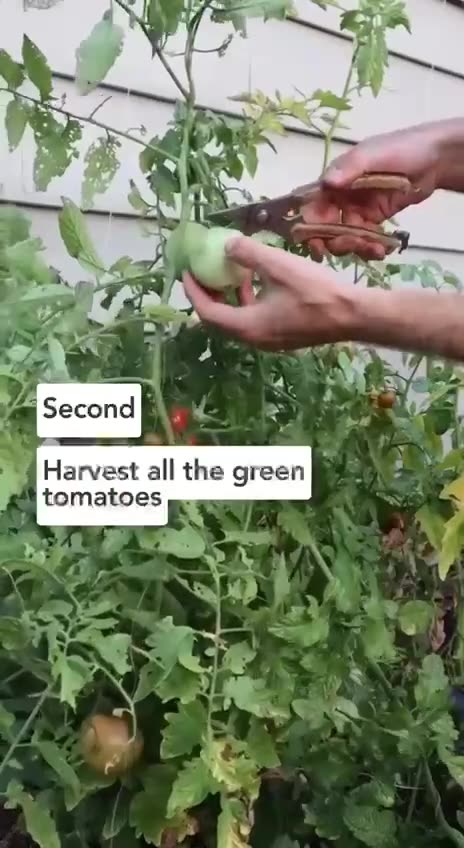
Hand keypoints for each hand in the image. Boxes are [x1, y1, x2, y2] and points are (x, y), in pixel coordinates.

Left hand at [182, 236, 354, 351]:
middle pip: (219, 319)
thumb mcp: (280, 266)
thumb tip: (227, 244)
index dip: (193, 291)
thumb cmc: (317, 292)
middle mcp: (254, 339)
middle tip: (203, 271)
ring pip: (238, 320)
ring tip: (229, 271)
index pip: (208, 312)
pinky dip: (247, 301)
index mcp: (248, 326)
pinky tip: (258, 280)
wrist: (354, 316)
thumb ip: (249, 254)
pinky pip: (254, 320)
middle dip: (208, 295)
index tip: (187, 271)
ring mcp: (269, 340)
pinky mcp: (283, 336)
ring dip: (229, 297)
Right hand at [306, 123, 445, 261]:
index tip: (315, 243)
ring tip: (374, 249)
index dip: (308, 225)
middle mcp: (341, 197)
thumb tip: (326, 183)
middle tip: (352, 246)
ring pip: (345, 237)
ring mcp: (357, 210)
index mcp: (335, 179)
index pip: (312, 205)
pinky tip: (382, 250)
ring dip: (355, 247)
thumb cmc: (402, 149)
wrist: (436, 158)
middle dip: (334, 241)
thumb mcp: (373, 154)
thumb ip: (349, 168)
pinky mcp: (374, 220)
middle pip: (325, 227)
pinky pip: (364, 239)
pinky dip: (370, 248)